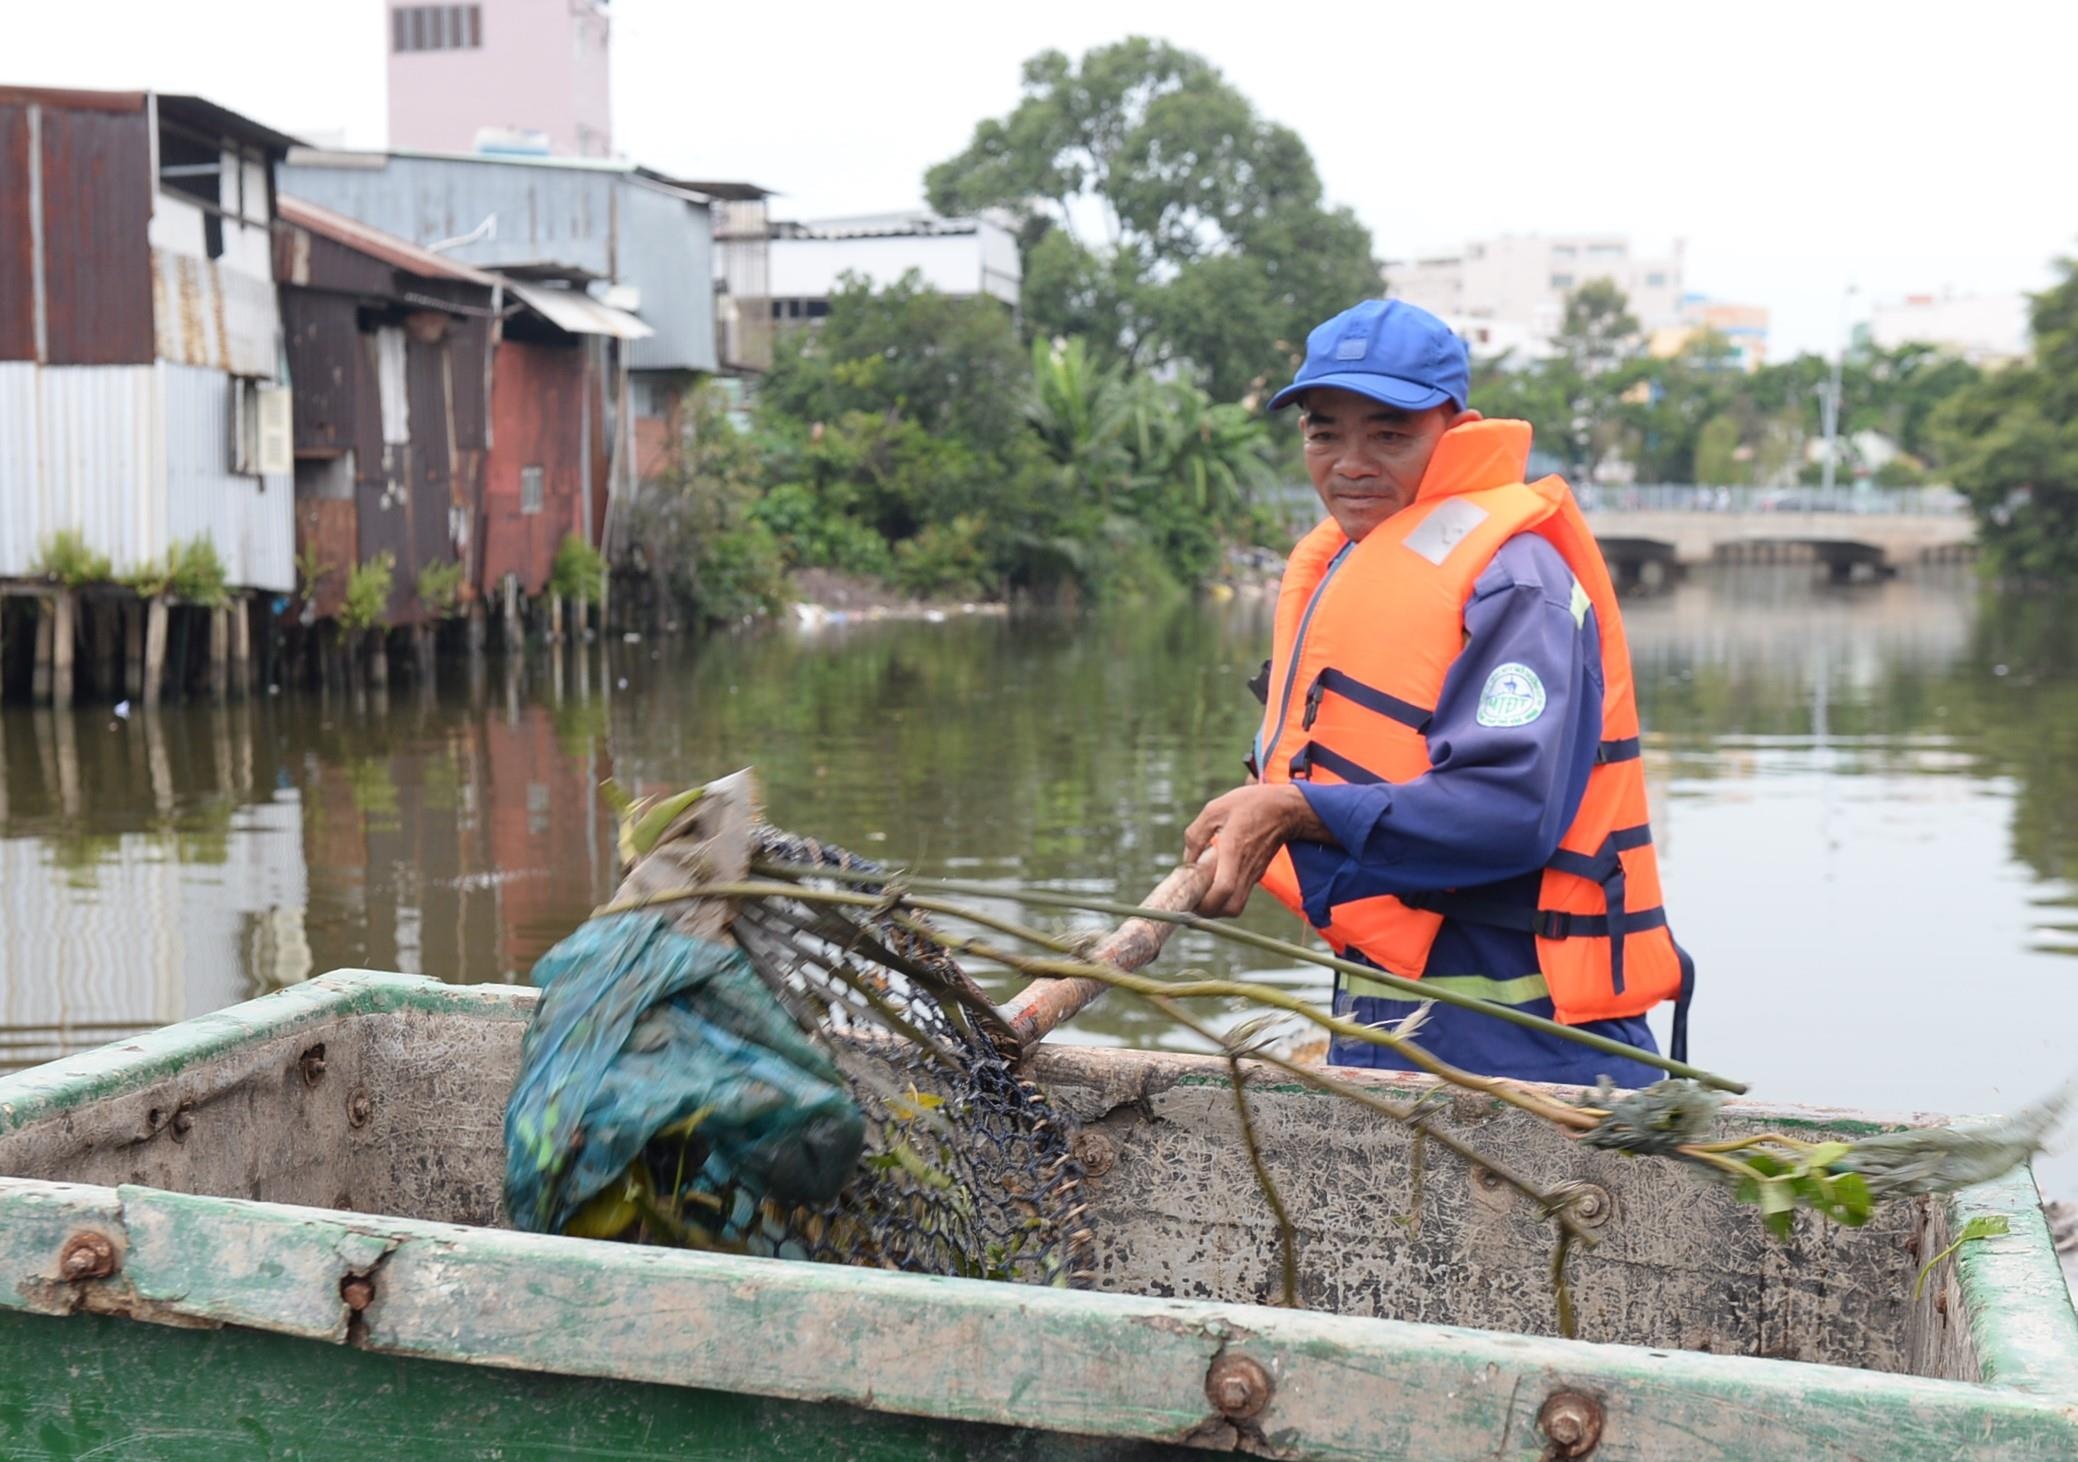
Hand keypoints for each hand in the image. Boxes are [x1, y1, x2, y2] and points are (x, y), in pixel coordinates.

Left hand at [1182, 784, 1333, 917]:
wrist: (1285, 809)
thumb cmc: (1249, 805)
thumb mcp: (1215, 810)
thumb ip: (1196, 835)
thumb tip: (1187, 860)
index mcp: (1234, 849)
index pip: (1225, 888)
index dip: (1206, 900)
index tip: (1190, 895)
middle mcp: (1246, 868)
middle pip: (1231, 908)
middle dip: (1208, 911)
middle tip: (1192, 898)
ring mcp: (1253, 874)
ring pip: (1235, 906)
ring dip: (1216, 907)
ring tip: (1200, 893)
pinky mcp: (1256, 875)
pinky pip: (1239, 896)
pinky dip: (1224, 898)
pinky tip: (1212, 882)